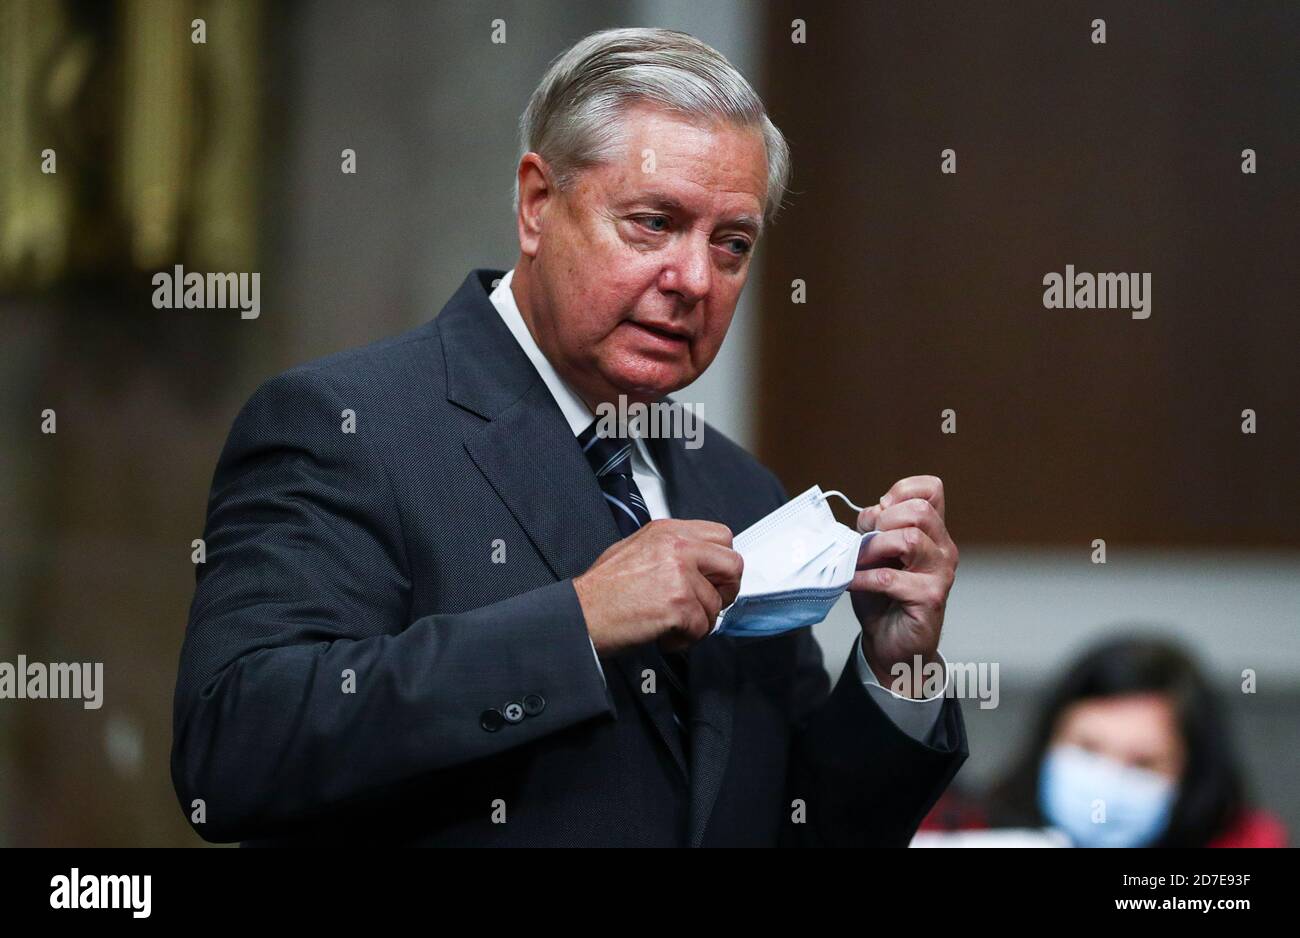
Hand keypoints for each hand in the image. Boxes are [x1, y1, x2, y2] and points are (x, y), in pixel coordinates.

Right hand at [573, 520, 742, 655]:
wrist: (581, 614)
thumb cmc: (602, 590)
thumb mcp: (636, 550)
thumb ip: (673, 550)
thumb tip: (701, 564)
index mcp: (668, 531)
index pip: (722, 537)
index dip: (721, 564)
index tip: (712, 579)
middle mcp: (677, 547)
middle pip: (733, 565)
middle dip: (724, 591)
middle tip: (705, 605)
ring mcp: (680, 575)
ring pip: (716, 605)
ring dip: (697, 622)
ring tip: (669, 623)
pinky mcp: (679, 604)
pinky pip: (702, 628)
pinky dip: (684, 639)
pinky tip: (663, 633)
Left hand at [848, 475, 958, 693]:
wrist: (890, 643)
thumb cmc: (882, 596)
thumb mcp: (873, 553)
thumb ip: (873, 528)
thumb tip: (871, 513)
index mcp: (932, 532)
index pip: (932, 489)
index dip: (901, 491)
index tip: (880, 511)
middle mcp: (942, 548)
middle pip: (919, 510)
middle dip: (883, 520)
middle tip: (867, 540)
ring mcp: (940, 573)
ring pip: (907, 539)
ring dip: (873, 548)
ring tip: (858, 561)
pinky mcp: (929, 598)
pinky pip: (890, 578)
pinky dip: (863, 577)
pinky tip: (853, 582)